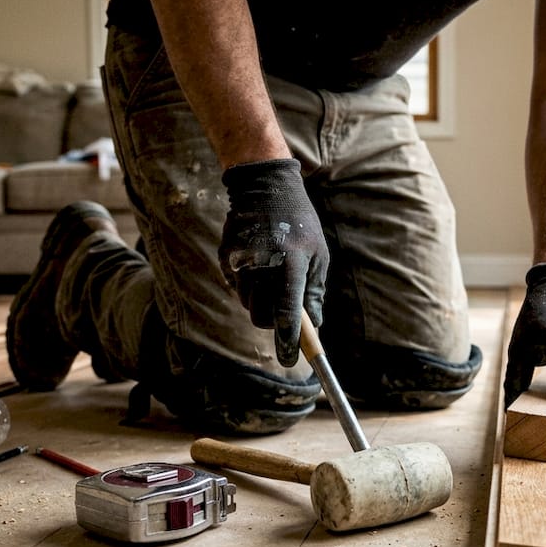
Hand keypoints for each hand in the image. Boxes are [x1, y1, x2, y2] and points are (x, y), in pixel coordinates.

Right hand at [220, 158, 328, 365]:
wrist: (264, 187)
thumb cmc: (300, 223)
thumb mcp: (318, 254)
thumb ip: (313, 291)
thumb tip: (313, 325)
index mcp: (292, 263)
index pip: (288, 312)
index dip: (289, 340)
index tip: (291, 359)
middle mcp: (264, 264)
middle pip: (263, 317)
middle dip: (274, 324)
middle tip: (285, 314)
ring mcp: (242, 261)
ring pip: (249, 305)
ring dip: (262, 303)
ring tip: (273, 277)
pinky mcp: (227, 258)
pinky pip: (237, 288)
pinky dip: (249, 287)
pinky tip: (259, 265)